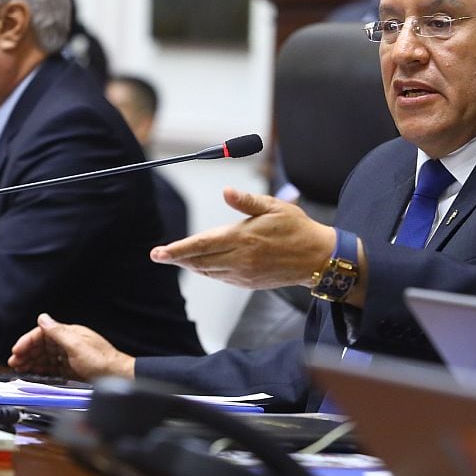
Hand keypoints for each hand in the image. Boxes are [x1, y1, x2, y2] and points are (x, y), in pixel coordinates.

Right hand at [8, 313, 134, 380]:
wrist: (118, 377)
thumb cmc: (101, 361)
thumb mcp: (76, 346)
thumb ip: (58, 332)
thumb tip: (43, 318)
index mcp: (70, 334)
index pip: (43, 333)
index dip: (28, 341)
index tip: (16, 351)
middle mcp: (69, 343)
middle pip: (42, 346)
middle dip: (26, 353)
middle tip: (14, 362)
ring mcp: (70, 356)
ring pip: (46, 357)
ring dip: (31, 362)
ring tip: (20, 368)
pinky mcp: (72, 369)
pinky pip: (52, 368)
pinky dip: (42, 370)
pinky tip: (34, 374)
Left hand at [150, 186, 335, 289]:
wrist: (317, 259)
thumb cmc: (296, 228)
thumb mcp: (274, 207)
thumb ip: (247, 202)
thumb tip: (226, 192)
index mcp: (242, 238)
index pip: (201, 245)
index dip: (177, 249)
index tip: (158, 252)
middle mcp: (239, 259)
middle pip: (198, 260)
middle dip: (176, 257)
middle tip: (158, 255)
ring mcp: (243, 273)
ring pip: (207, 270)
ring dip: (190, 264)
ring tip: (175, 257)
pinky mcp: (248, 282)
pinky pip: (220, 277)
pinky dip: (206, 270)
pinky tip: (201, 264)